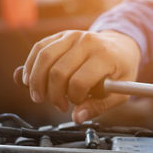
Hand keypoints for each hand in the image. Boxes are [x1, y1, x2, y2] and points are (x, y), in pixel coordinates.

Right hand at [21, 30, 140, 122]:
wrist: (121, 45)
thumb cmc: (121, 70)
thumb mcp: (120, 93)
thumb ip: (99, 106)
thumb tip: (77, 117)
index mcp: (105, 57)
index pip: (80, 81)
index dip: (74, 98)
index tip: (78, 103)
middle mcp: (87, 42)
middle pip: (58, 72)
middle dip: (54, 95)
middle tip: (59, 105)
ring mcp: (73, 36)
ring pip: (44, 58)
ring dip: (36, 82)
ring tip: (40, 97)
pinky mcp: (61, 34)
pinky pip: (39, 48)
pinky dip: (31, 66)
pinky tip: (30, 80)